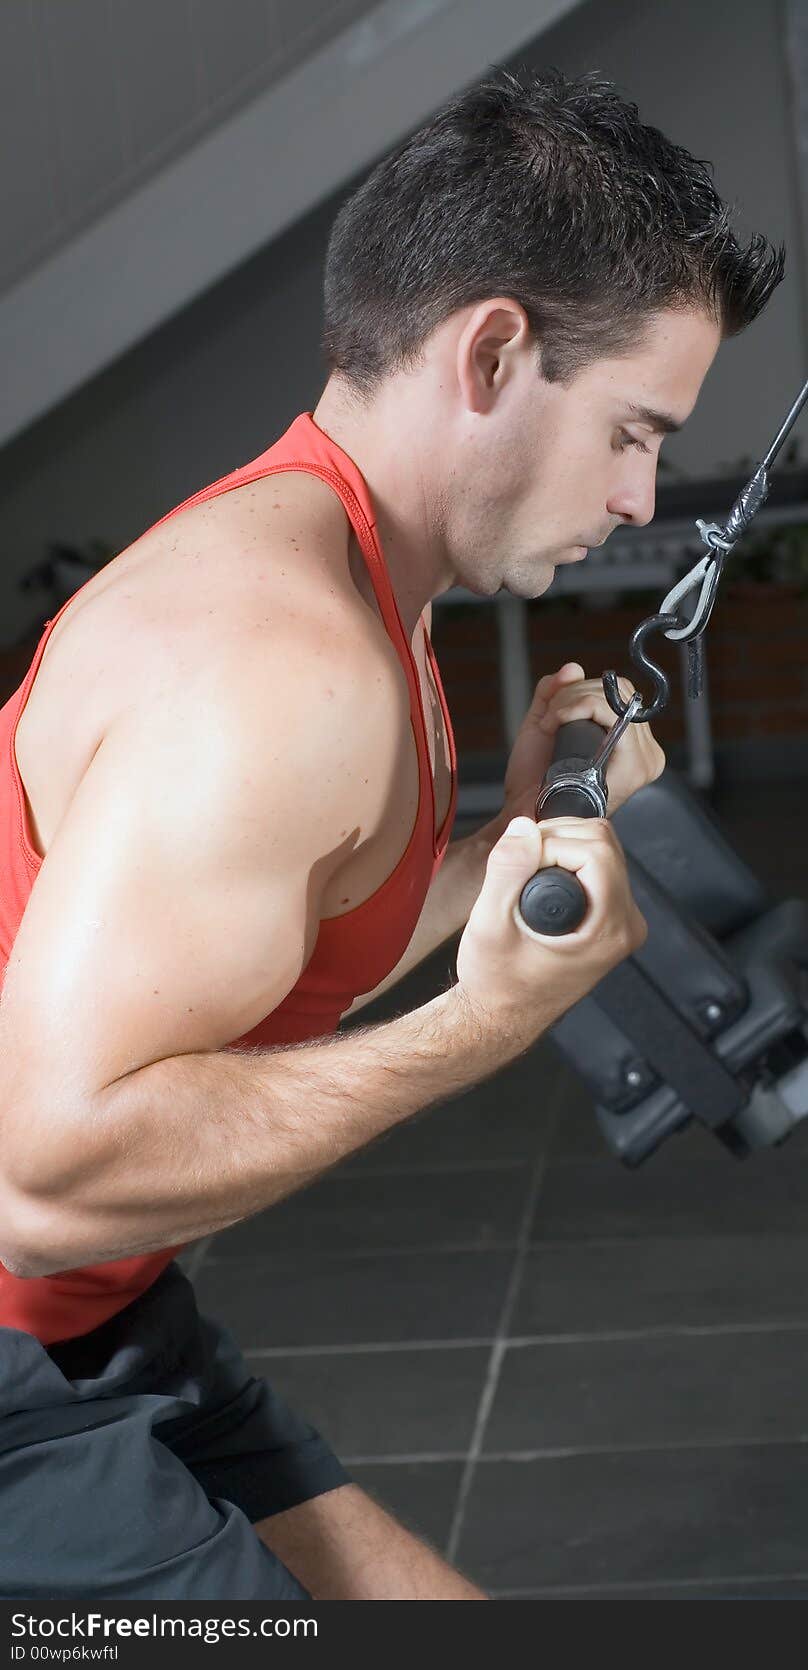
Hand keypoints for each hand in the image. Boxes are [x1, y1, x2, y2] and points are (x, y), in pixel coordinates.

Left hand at [490, 662, 664, 832]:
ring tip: (550, 724)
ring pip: (614, 698)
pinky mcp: (634, 765)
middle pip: (619, 690)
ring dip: (572, 701)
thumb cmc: (533, 778)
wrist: (525, 811)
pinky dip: (576, 708)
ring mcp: (643, 760)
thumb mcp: (543, 723)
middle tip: (550, 717)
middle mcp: (644, 752)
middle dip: (575, 694)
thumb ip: (555, 693)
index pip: (621, 693)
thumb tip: (573, 668)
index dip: (585, 691)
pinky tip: (554, 727)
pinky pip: (612, 713)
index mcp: (630, 743)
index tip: (556, 711)